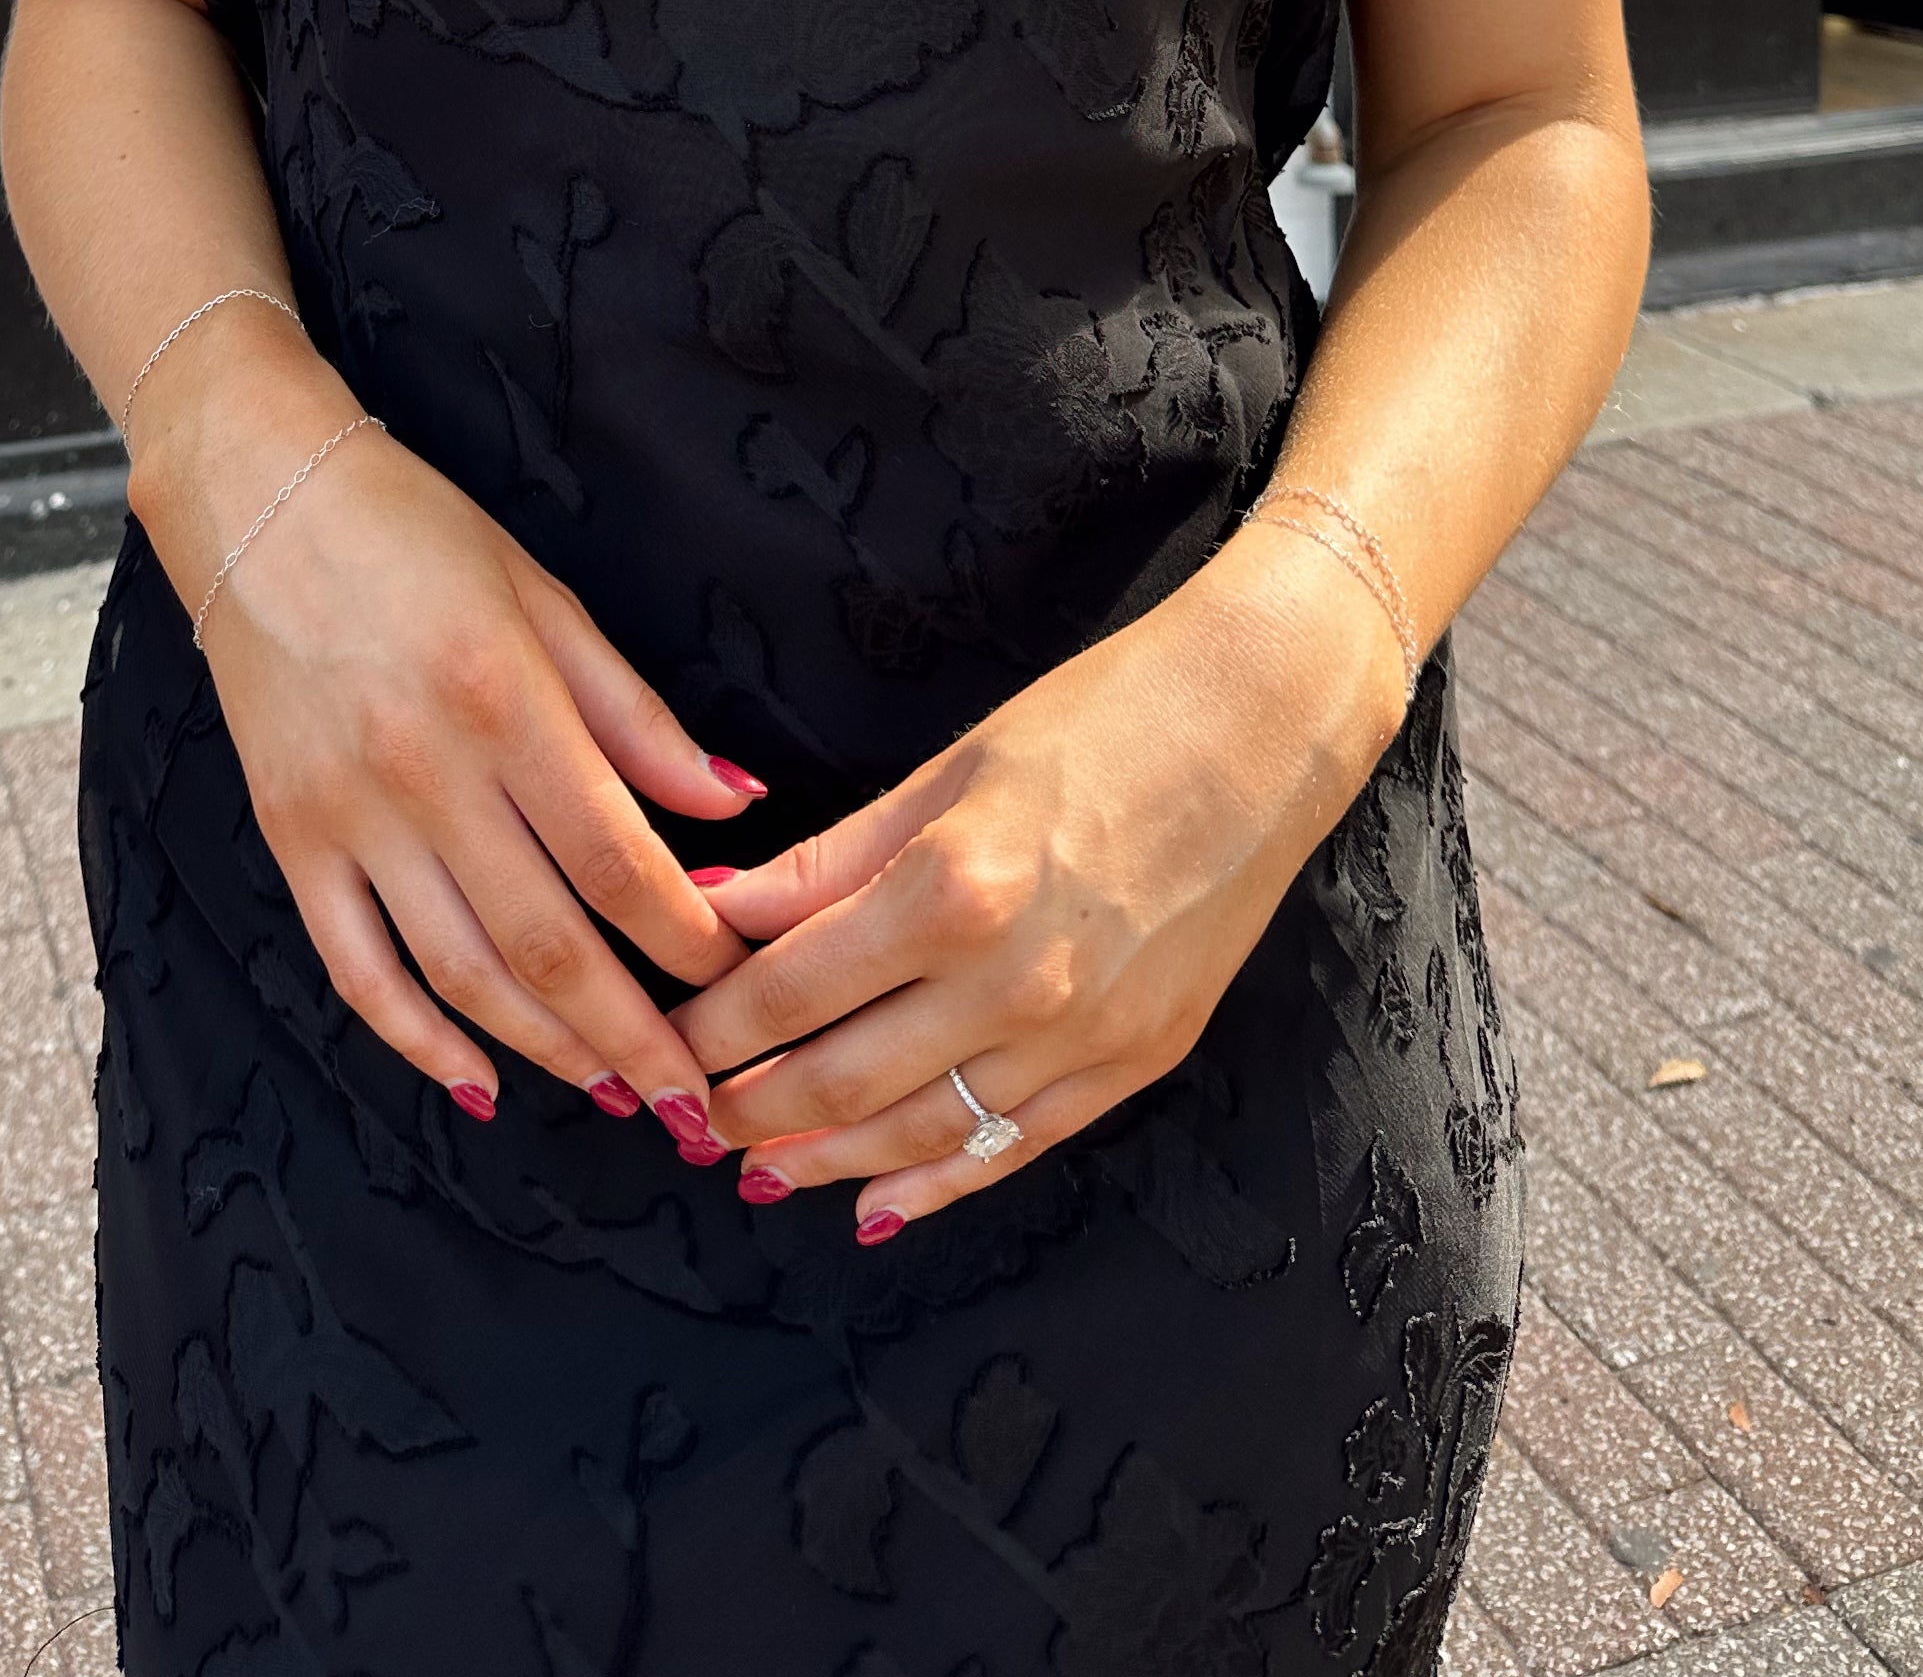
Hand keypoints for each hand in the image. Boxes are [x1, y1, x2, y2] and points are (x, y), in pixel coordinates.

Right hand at [135, 350, 770, 1155]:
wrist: (259, 499)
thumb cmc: (417, 535)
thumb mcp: (545, 598)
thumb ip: (635, 716)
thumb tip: (734, 805)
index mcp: (505, 701)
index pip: (619, 861)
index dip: (686, 943)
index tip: (740, 989)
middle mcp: (426, 771)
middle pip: (548, 942)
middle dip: (634, 1037)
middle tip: (698, 1103)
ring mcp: (350, 815)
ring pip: (462, 974)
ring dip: (547, 1051)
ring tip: (615, 1095)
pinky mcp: (290, 838)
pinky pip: (357, 969)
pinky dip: (417, 1042)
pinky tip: (477, 1083)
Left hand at [666, 523, 1406, 1236]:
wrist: (1263, 726)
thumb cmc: (1101, 716)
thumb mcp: (947, 769)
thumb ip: (826, 861)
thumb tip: (712, 909)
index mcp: (951, 889)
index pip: (789, 990)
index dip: (708, 1026)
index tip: (659, 1039)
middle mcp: (1013, 982)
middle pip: (840, 1081)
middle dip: (748, 1109)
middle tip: (687, 1119)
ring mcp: (1082, 1036)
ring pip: (919, 1134)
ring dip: (824, 1163)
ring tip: (756, 1170)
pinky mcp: (1136, 1063)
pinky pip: (1014, 1147)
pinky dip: (935, 1186)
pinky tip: (875, 1206)